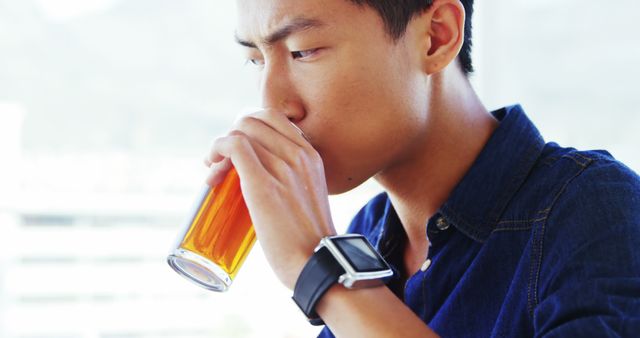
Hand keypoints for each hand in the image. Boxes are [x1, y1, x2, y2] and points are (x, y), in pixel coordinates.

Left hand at [204, 109, 335, 288]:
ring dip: (219, 148)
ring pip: (241, 132)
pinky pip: (234, 145)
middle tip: (222, 163)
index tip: (239, 150)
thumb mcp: (309, 196)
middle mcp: (299, 154)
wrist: (317, 262)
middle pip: (253, 121)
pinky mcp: (262, 184)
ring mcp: (282, 167)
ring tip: (214, 174)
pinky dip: (216, 149)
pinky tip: (211, 168)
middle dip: (232, 135)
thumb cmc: (309, 240)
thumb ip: (294, 182)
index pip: (273, 118)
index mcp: (311, 155)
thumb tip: (270, 186)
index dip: (249, 128)